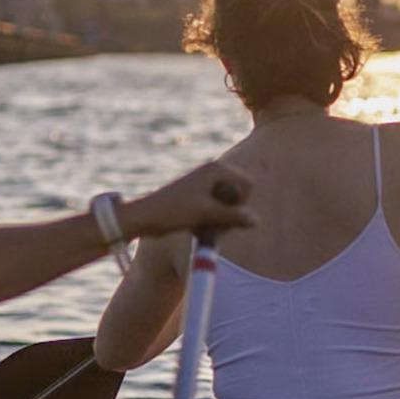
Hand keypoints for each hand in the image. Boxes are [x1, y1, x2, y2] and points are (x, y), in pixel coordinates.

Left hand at [121, 161, 253, 239]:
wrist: (142, 216)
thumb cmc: (173, 212)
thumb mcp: (206, 215)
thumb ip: (233, 217)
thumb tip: (257, 220)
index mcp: (216, 169)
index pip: (248, 185)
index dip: (242, 204)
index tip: (224, 215)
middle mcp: (211, 171)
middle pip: (238, 194)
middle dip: (231, 213)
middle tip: (215, 226)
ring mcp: (203, 183)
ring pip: (226, 203)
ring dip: (220, 219)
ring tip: (204, 229)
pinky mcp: (196, 195)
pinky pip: (214, 207)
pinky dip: (210, 219)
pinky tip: (197, 229)